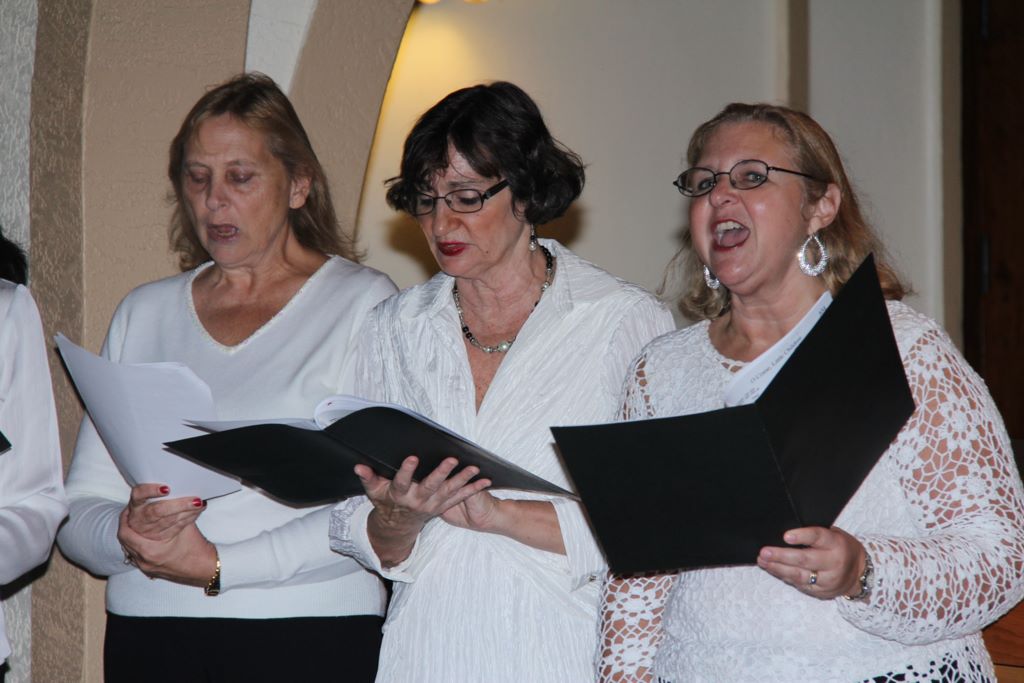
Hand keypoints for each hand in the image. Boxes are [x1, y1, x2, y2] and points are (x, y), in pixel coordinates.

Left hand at [117, 483, 216, 586]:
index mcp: (149, 551)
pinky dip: (138, 545)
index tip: (128, 509)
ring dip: (132, 536)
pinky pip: (137, 556)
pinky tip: (146, 538)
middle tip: (130, 514)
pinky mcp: (153, 570)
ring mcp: (148, 568)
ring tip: (137, 524)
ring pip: (130, 549)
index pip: (125, 533)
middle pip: (125, 541)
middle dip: (126, 526)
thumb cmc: (198, 551)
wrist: (206, 569)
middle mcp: (145, 562)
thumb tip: (172, 496)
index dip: (125, 518)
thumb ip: (174, 512)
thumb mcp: (185, 527)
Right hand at [122, 483, 203, 540]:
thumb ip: (161, 491)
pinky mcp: (160, 537)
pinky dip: (189, 518)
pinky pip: (176, 527)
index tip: (166, 489)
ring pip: (169, 521)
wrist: (148, 532)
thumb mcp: (150, 498)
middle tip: (194, 500)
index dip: (150, 491)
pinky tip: (197, 511)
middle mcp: (139, 516)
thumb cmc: (153, 507)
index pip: (139, 494)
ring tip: (199, 504)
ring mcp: (148, 529)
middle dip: (178, 505)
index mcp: (136, 503)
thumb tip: (181, 480)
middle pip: (157, 511)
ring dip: (187, 512)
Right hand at [358, 456, 490, 565]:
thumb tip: (358, 466)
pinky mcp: (443, 506)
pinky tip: (485, 480)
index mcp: (400, 495)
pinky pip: (460, 497)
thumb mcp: (374, 491)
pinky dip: (473, 489)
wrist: (398, 525)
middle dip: (441, 473)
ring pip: (449, 491)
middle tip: (451, 460)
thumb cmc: (386, 502)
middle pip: (430, 486)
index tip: (412, 457)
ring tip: (474, 468)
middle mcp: (418, 501)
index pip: (402, 482)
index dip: (406, 470)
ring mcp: (433, 505)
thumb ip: (368, 478)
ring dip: (462, 480)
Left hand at [757, 526, 865, 599]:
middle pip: (805, 560)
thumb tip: (785, 533)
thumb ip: (815, 534)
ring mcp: (827, 580)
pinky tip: (772, 569)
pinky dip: (783, 576)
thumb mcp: (834, 535)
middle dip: (782, 556)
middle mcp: (833, 563)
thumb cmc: (840, 547)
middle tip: (765, 552)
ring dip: (777, 568)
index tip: (786, 536)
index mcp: (836, 544)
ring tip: (763, 561)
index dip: (802, 536)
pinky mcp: (820, 592)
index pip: (818, 537)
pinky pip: (799, 584)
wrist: (859, 573)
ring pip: (799, 575)